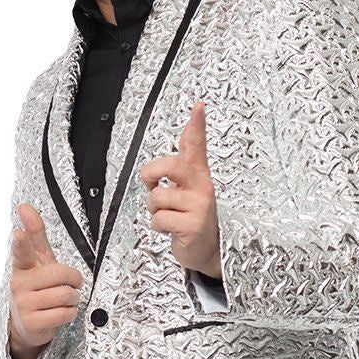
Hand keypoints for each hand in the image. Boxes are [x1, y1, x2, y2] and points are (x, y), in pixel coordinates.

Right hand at [9, 203, 83, 352]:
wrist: (27, 324)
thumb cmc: (36, 287)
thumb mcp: (37, 261)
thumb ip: (35, 234)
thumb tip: (25, 207)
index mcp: (22, 266)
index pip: (21, 251)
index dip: (21, 242)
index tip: (18, 234)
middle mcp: (19, 284)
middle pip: (59, 273)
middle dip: (73, 279)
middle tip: (71, 283)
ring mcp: (23, 304)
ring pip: (65, 294)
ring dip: (73, 298)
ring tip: (64, 299)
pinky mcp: (31, 323)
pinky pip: (64, 313)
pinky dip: (70, 313)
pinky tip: (61, 312)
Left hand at [139, 101, 221, 278]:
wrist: (206, 251)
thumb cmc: (192, 217)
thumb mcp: (189, 189)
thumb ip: (184, 163)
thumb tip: (188, 131)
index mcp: (198, 175)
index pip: (198, 145)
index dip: (197, 125)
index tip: (199, 107)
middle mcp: (201, 187)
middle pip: (171, 165)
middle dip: (152, 173)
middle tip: (153, 184)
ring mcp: (199, 206)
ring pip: (158, 197)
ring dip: (154, 210)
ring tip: (169, 216)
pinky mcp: (192, 225)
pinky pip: (159, 219)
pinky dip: (159, 227)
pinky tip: (172, 229)